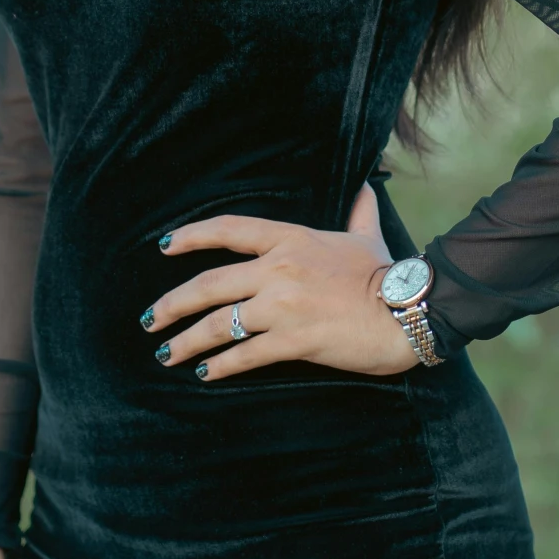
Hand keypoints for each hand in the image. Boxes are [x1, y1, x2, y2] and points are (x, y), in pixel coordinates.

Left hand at [143, 182, 415, 381]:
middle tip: (150, 318)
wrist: (407, 311)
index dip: (192, 236)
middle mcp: (279, 269)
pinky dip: (220, 366)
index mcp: (290, 239)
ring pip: (220, 324)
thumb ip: (359, 210)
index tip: (165, 246)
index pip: (229, 229)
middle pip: (210, 284)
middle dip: (173, 303)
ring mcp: (283, 306)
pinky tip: (205, 374)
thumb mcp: (367, 235)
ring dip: (187, 341)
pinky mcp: (294, 341)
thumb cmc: (386, 273)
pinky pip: (245, 355)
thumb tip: (367, 185)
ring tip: (166, 353)